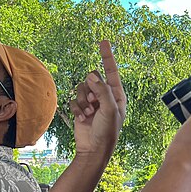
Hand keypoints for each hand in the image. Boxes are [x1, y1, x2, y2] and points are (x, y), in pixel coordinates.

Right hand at [70, 41, 126, 157]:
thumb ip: (102, 90)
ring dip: (82, 101)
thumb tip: (91, 75)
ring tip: (88, 114)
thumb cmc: (107, 131)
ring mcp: (91, 102)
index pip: (112, 71)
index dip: (107, 56)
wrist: (94, 149)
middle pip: (92, 78)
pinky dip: (76, 109)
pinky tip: (82, 119)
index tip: (103, 41)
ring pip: (81, 88)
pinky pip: (73, 100)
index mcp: (116, 94)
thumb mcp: (110, 109)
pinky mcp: (80, 109)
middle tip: (93, 102)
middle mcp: (104, 96)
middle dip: (90, 90)